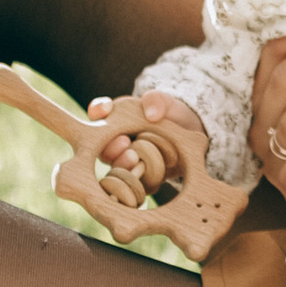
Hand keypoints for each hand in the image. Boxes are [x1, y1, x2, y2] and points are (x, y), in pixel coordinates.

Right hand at [78, 92, 210, 229]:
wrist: (187, 138)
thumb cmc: (168, 117)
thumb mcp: (165, 104)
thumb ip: (156, 101)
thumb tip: (152, 114)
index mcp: (114, 121)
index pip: (98, 112)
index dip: (98, 110)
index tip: (106, 109)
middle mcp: (113, 145)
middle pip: (103, 148)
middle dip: (110, 146)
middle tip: (123, 141)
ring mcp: (123, 165)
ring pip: (115, 170)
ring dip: (122, 165)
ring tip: (134, 157)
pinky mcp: (137, 182)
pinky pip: (134, 186)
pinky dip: (140, 180)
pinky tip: (149, 174)